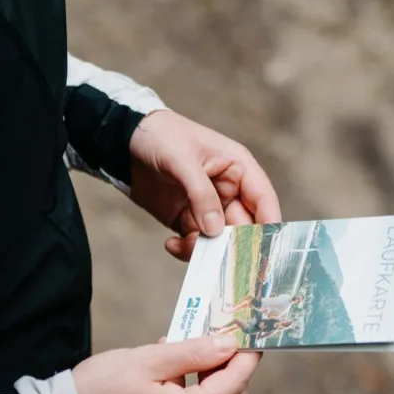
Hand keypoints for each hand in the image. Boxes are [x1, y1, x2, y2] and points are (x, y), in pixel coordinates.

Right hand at [73, 334, 261, 393]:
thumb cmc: (97, 388)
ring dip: (213, 383)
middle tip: (220, 340)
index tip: (249, 334)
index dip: (246, 357)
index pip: (234, 383)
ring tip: (187, 353)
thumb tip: (228, 344)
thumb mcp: (147, 359)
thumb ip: (193, 352)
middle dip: (233, 370)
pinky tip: (173, 375)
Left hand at [127, 110, 282, 261]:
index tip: (265, 248)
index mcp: (238, 168)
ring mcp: (208, 208)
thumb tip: (215, 230)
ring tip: (182, 244)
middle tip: (216, 257)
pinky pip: (196, 243)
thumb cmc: (162, 137)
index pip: (263, 199)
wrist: (125, 142)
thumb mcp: (182, 160)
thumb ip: (201, 195)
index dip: (268, 223)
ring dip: (206, 249)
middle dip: (233, 244)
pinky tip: (169, 243)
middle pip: (243, 226)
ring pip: (220, 240)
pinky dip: (186, 250)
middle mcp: (228, 191)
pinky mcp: (188, 221)